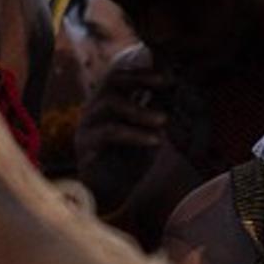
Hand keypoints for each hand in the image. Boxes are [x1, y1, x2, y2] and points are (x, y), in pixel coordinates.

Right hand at [73, 46, 178, 216]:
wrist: (109, 194)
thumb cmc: (130, 160)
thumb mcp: (148, 133)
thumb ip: (156, 111)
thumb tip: (177, 89)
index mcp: (109, 101)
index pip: (124, 74)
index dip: (145, 70)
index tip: (171, 75)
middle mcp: (95, 108)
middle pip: (112, 79)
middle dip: (141, 77)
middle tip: (166, 82)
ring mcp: (87, 124)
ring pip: (110, 103)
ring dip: (141, 110)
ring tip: (164, 120)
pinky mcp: (85, 144)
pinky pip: (110, 132)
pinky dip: (135, 134)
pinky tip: (155, 141)